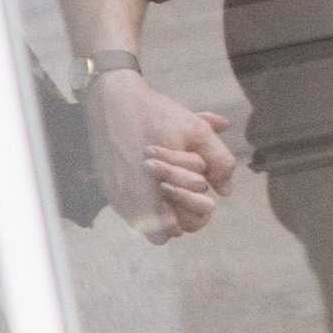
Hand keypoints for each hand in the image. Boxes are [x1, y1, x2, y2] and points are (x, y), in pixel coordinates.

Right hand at [85, 69, 237, 240]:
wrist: (112, 100)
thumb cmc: (155, 115)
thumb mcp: (196, 132)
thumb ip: (219, 162)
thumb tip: (225, 191)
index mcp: (153, 190)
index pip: (177, 228)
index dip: (193, 213)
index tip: (199, 193)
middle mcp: (130, 200)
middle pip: (164, 232)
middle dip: (178, 212)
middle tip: (184, 189)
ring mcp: (116, 196)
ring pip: (144, 223)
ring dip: (159, 208)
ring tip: (167, 183)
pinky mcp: (107, 188)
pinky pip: (129, 209)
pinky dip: (143, 198)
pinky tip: (149, 176)